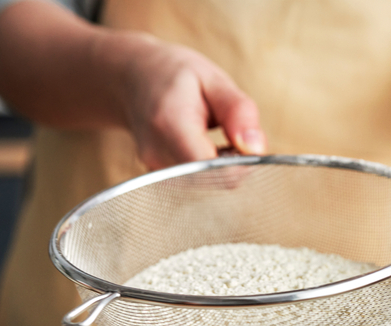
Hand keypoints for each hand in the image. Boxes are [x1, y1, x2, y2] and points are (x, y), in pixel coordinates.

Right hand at [117, 35, 266, 170]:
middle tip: (231, 131)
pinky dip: (211, 169)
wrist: (132, 80)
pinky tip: (207, 146)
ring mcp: (155, 169)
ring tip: (215, 135)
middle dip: (235, 163)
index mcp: (170, 123)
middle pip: (213, 180)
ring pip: (208, 184)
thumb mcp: (213, 80)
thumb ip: (238, 111)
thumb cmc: (175, 76)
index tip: (247, 141)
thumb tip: (257, 149)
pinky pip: (197, 183)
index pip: (212, 167)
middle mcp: (157, 153)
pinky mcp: (159, 178)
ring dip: (224, 166)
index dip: (240, 162)